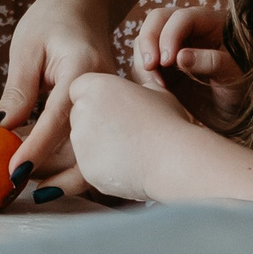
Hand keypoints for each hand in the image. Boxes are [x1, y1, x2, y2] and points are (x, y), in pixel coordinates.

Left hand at [0, 0, 116, 184]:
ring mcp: (110, 103)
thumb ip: (18, 90)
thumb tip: (0, 131)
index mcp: (84, 70)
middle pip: (81, 144)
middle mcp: (105, 91)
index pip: (58, 118)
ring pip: (88, 149)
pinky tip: (40, 165)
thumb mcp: (27, 47)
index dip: (36, 150)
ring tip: (24, 183)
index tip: (14, 173)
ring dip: (58, 170)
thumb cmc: (53, 17)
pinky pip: (88, 140)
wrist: (86, 2)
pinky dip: (65, 157)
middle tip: (14, 185)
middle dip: (49, 171)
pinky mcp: (107, 111)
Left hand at [66, 70, 202, 203]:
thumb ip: (138, 88)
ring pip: (82, 142)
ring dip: (98, 146)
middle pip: (78, 115)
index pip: (79, 88)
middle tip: (123, 133)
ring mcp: (82, 140)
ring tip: (130, 150)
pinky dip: (103, 167)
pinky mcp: (85, 167)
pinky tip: (127, 166)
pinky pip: (89, 165)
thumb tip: (140, 89)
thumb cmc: (169, 123)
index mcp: (97, 86)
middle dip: (94, 123)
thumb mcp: (157, 93)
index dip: (94, 98)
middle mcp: (83, 110)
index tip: (111, 108)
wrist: (174, 160)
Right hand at [130, 5, 246, 130]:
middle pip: (157, 19)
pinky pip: (143, 62)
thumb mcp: (235, 77)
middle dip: (149, 40)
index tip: (167, 61)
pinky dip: (144, 74)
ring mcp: (173, 46)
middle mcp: (188, 29)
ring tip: (158, 86)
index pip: (182, 17)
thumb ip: (212, 62)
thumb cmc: (244, 92)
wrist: (237, 117)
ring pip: (145, 39)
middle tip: (150, 67)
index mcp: (210, 23)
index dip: (170, 34)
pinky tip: (158, 91)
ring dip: (144, 59)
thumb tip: (180, 57)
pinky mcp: (162, 66)